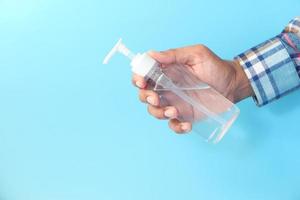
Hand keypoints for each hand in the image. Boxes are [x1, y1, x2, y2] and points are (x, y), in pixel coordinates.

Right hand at [132, 44, 252, 133]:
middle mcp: (166, 88)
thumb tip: (151, 54)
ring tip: (174, 111)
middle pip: (144, 94)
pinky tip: (186, 125)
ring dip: (159, 113)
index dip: (137, 78)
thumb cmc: (215, 66)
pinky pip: (174, 125)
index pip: (144, 74)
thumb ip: (174, 54)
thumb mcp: (196, 55)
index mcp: (166, 72)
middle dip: (146, 97)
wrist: (233, 84)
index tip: (141, 81)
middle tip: (156, 99)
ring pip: (155, 111)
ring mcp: (174, 103)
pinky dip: (177, 127)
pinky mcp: (184, 115)